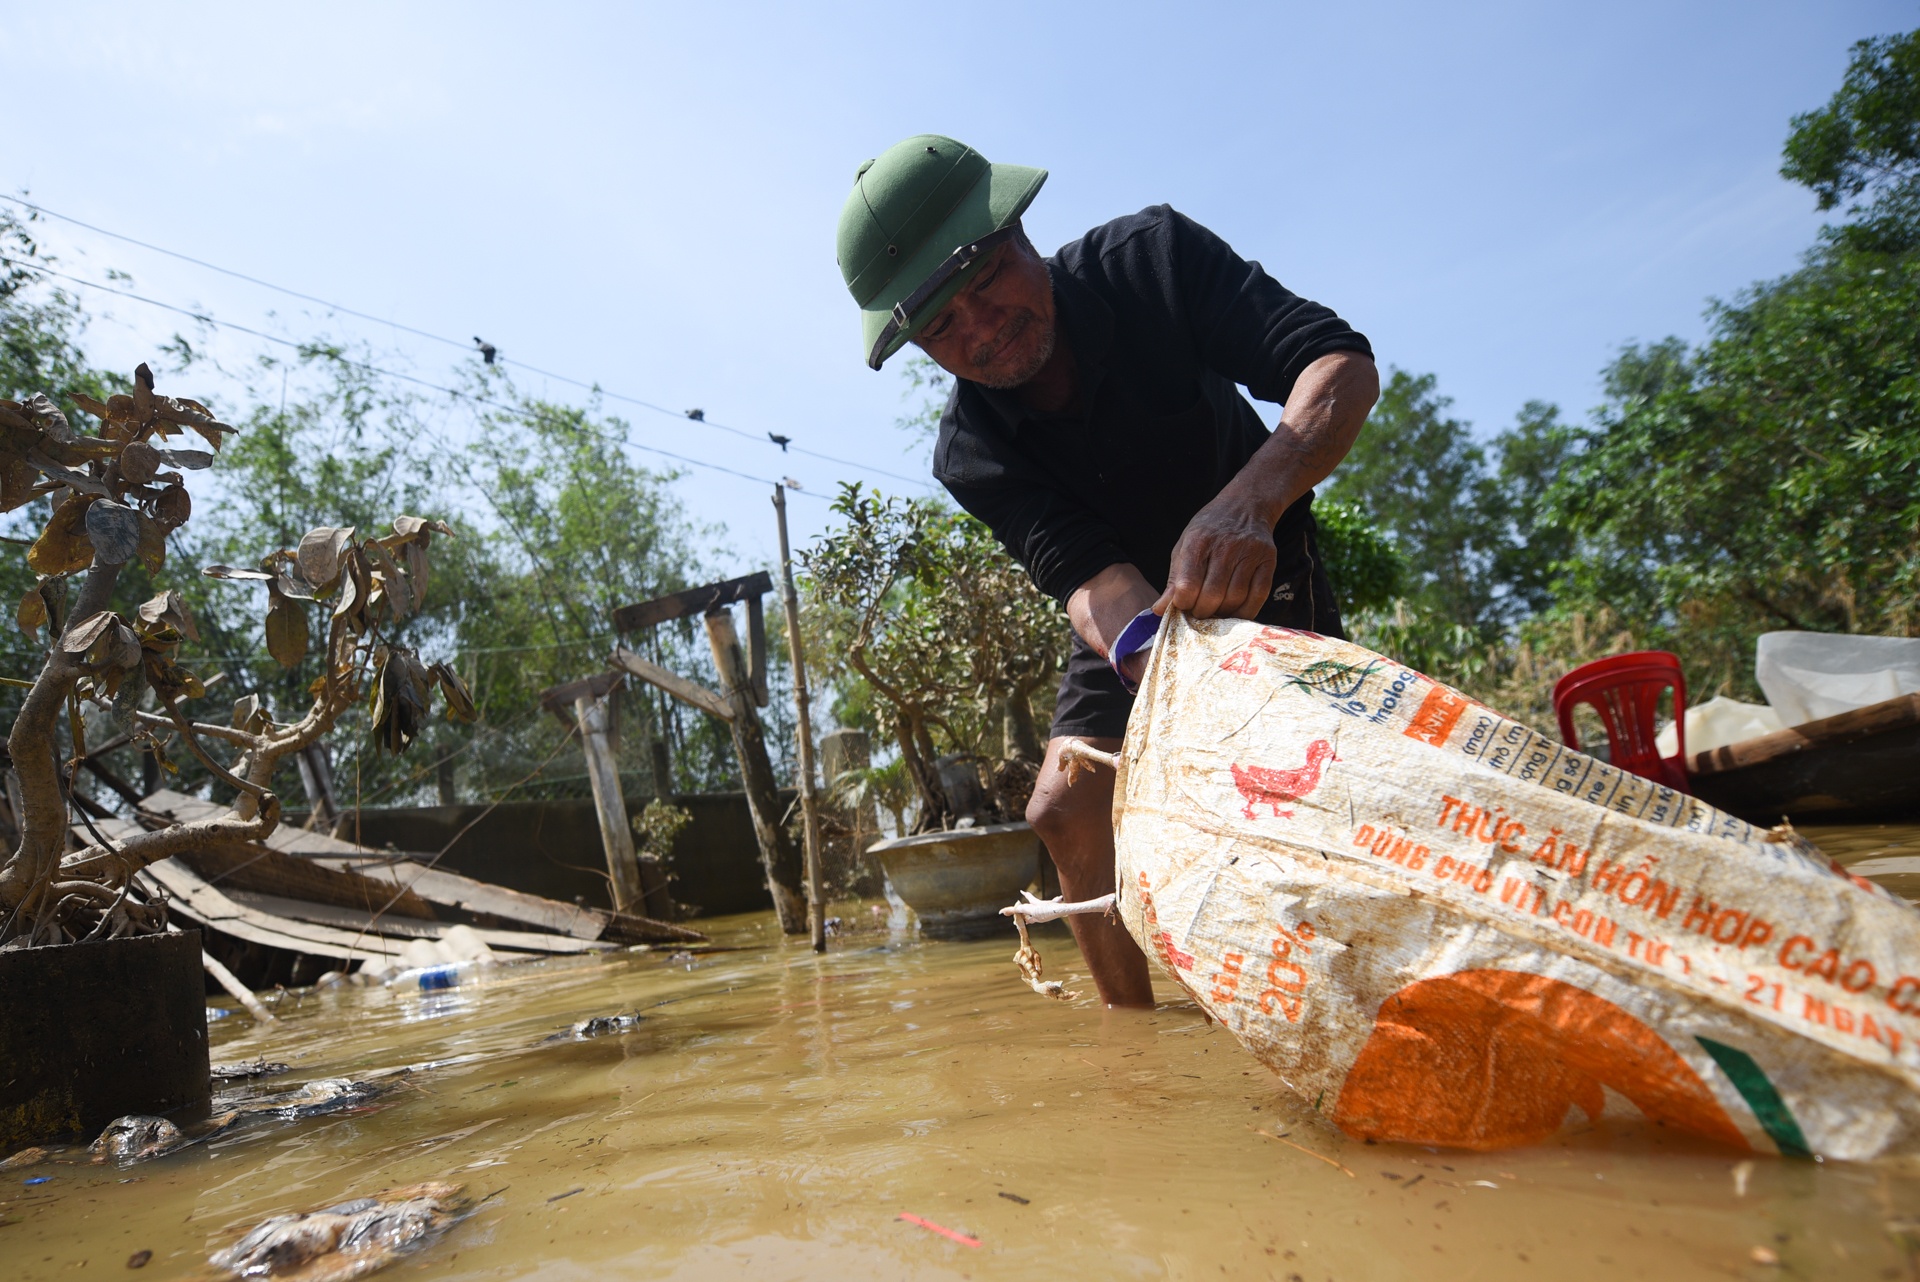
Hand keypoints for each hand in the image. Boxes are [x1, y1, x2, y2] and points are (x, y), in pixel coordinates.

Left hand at [1153, 495, 1276, 619]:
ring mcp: (1249, 553)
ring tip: (1215, 611)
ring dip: (1223, 614)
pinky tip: (1235, 612)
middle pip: (1212, 595)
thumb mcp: (1185, 546)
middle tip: (1199, 612)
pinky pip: (1258, 596)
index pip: (1188, 585)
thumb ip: (1174, 580)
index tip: (1183, 605)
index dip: (1183, 603)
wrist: (1245, 506)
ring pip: (1235, 598)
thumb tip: (1159, 610)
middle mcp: (1225, 546)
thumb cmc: (1209, 530)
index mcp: (1198, 541)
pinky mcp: (1268, 560)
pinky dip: (1245, 612)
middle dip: (1202, 612)